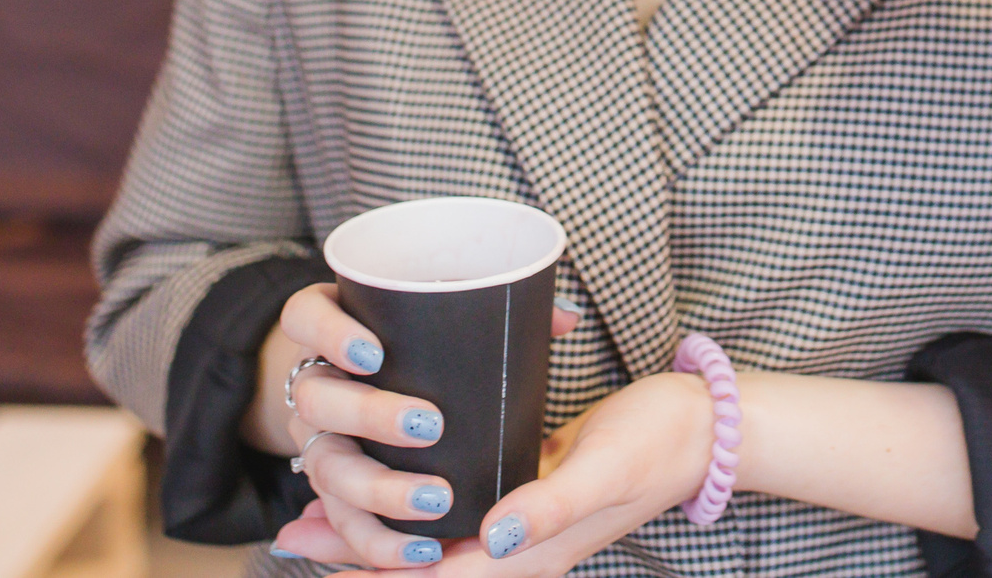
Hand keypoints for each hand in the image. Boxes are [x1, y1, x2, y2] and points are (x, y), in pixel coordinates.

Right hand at [254, 283, 584, 572]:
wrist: (381, 386)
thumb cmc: (424, 340)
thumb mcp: (451, 316)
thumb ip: (505, 309)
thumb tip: (565, 315)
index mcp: (328, 324)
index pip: (304, 317)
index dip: (329, 334)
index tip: (375, 352)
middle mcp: (313, 382)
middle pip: (315, 399)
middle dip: (368, 416)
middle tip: (429, 425)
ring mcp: (317, 438)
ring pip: (325, 468)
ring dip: (376, 490)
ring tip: (435, 501)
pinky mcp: (335, 489)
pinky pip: (342, 521)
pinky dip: (375, 541)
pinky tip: (415, 550)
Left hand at [271, 370, 717, 574]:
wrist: (701, 428)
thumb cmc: (656, 444)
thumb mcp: (604, 470)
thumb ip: (551, 507)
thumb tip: (495, 538)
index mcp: (530, 555)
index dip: (375, 575)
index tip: (316, 557)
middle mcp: (516, 548)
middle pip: (419, 570)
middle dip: (356, 559)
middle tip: (291, 537)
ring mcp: (518, 524)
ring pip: (429, 546)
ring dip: (373, 537)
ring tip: (313, 520)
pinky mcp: (522, 492)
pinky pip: (452, 518)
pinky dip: (410, 511)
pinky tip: (387, 482)